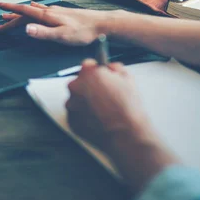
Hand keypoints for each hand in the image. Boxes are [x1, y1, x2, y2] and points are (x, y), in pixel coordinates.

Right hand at [0, 2, 113, 45]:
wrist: (102, 24)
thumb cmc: (84, 32)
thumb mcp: (62, 35)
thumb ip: (43, 32)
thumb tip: (26, 29)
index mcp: (47, 16)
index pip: (24, 12)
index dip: (11, 10)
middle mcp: (50, 11)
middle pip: (26, 13)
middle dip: (12, 16)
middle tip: (0, 20)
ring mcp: (56, 11)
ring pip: (33, 11)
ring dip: (21, 13)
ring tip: (12, 14)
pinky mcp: (62, 13)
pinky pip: (42, 10)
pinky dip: (33, 10)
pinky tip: (36, 8)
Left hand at [66, 59, 178, 191]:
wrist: (125, 134)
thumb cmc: (127, 108)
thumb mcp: (128, 79)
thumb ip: (116, 68)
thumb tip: (110, 67)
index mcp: (89, 74)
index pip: (87, 65)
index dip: (95, 70)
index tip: (99, 74)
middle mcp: (76, 87)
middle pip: (79, 82)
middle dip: (89, 86)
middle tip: (103, 95)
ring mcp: (72, 105)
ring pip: (76, 99)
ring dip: (85, 102)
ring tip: (102, 110)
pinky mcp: (71, 121)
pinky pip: (76, 114)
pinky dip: (84, 115)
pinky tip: (98, 119)